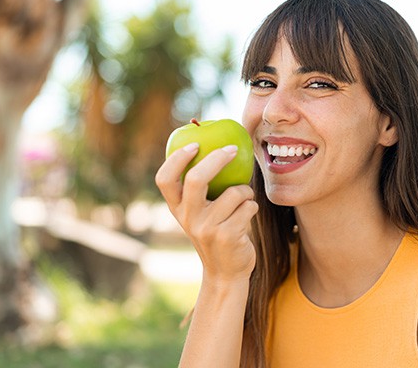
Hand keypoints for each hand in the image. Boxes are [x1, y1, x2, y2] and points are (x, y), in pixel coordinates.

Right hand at [155, 143, 258, 283]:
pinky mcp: (227, 236)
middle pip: (196, 179)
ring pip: (233, 192)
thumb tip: (219, 146)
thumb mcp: (202, 214)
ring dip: (246, 191)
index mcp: (177, 209)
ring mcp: (207, 229)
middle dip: (216, 159)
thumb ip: (202, 189)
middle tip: (232, 150)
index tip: (195, 144)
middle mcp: (188, 218)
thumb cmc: (217, 232)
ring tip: (245, 199)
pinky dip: (253, 207)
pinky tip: (247, 216)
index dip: (177, 159)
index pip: (165, 179)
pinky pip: (248, 207)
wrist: (226, 273)